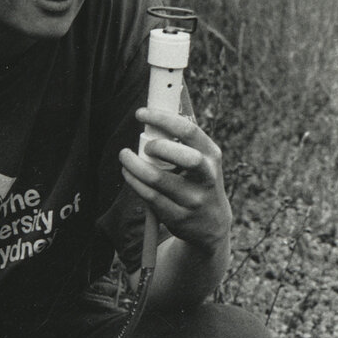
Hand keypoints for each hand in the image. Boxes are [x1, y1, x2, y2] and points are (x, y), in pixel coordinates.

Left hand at [120, 108, 230, 253]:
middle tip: (145, 146)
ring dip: (134, 165)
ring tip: (125, 157)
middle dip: (158, 146)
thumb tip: (151, 119)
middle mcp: (207, 177)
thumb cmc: (198, 182)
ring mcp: (193, 199)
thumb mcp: (202, 161)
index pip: (189, 131)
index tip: (141, 113)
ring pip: (158, 179)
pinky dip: (134, 182)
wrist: (211, 224)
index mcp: (212, 155)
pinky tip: (129, 174)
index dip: (162, 118)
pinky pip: (149, 196)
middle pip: (184, 157)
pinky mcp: (178, 217)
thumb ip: (183, 142)